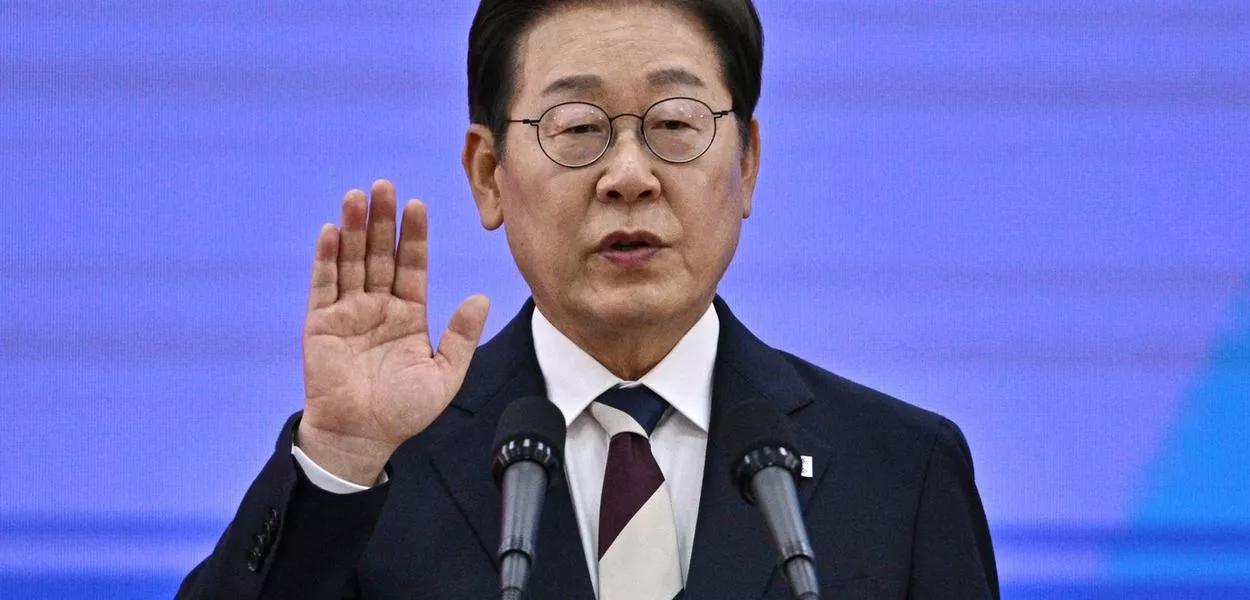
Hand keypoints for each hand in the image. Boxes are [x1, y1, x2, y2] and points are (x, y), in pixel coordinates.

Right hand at [298, 180, 489, 484]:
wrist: (362, 438)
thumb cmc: (404, 411)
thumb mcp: (444, 374)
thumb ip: (461, 336)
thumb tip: (481, 298)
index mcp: (408, 314)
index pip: (412, 266)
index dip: (414, 236)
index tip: (417, 205)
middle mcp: (378, 306)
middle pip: (380, 254)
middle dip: (383, 220)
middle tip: (384, 185)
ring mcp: (348, 312)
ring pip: (351, 261)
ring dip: (353, 229)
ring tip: (357, 197)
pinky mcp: (320, 323)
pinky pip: (323, 285)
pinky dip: (326, 258)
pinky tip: (331, 231)